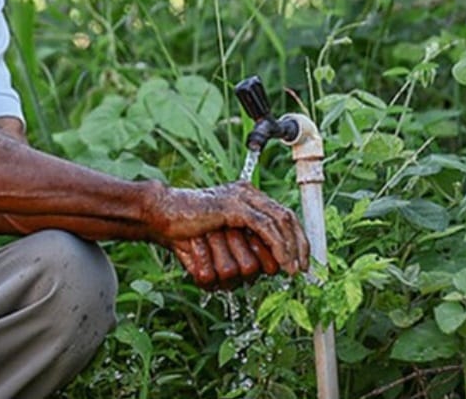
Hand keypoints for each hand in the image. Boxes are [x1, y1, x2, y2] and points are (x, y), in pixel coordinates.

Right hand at [149, 182, 309, 278]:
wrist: (162, 216)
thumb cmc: (187, 232)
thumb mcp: (221, 237)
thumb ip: (244, 243)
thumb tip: (273, 265)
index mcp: (246, 197)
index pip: (283, 215)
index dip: (298, 238)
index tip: (303, 262)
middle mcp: (247, 193)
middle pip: (287, 218)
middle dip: (299, 245)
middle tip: (301, 270)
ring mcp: (241, 197)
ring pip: (279, 225)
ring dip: (286, 252)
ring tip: (289, 271)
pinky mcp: (234, 206)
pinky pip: (266, 228)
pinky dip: (279, 247)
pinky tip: (283, 264)